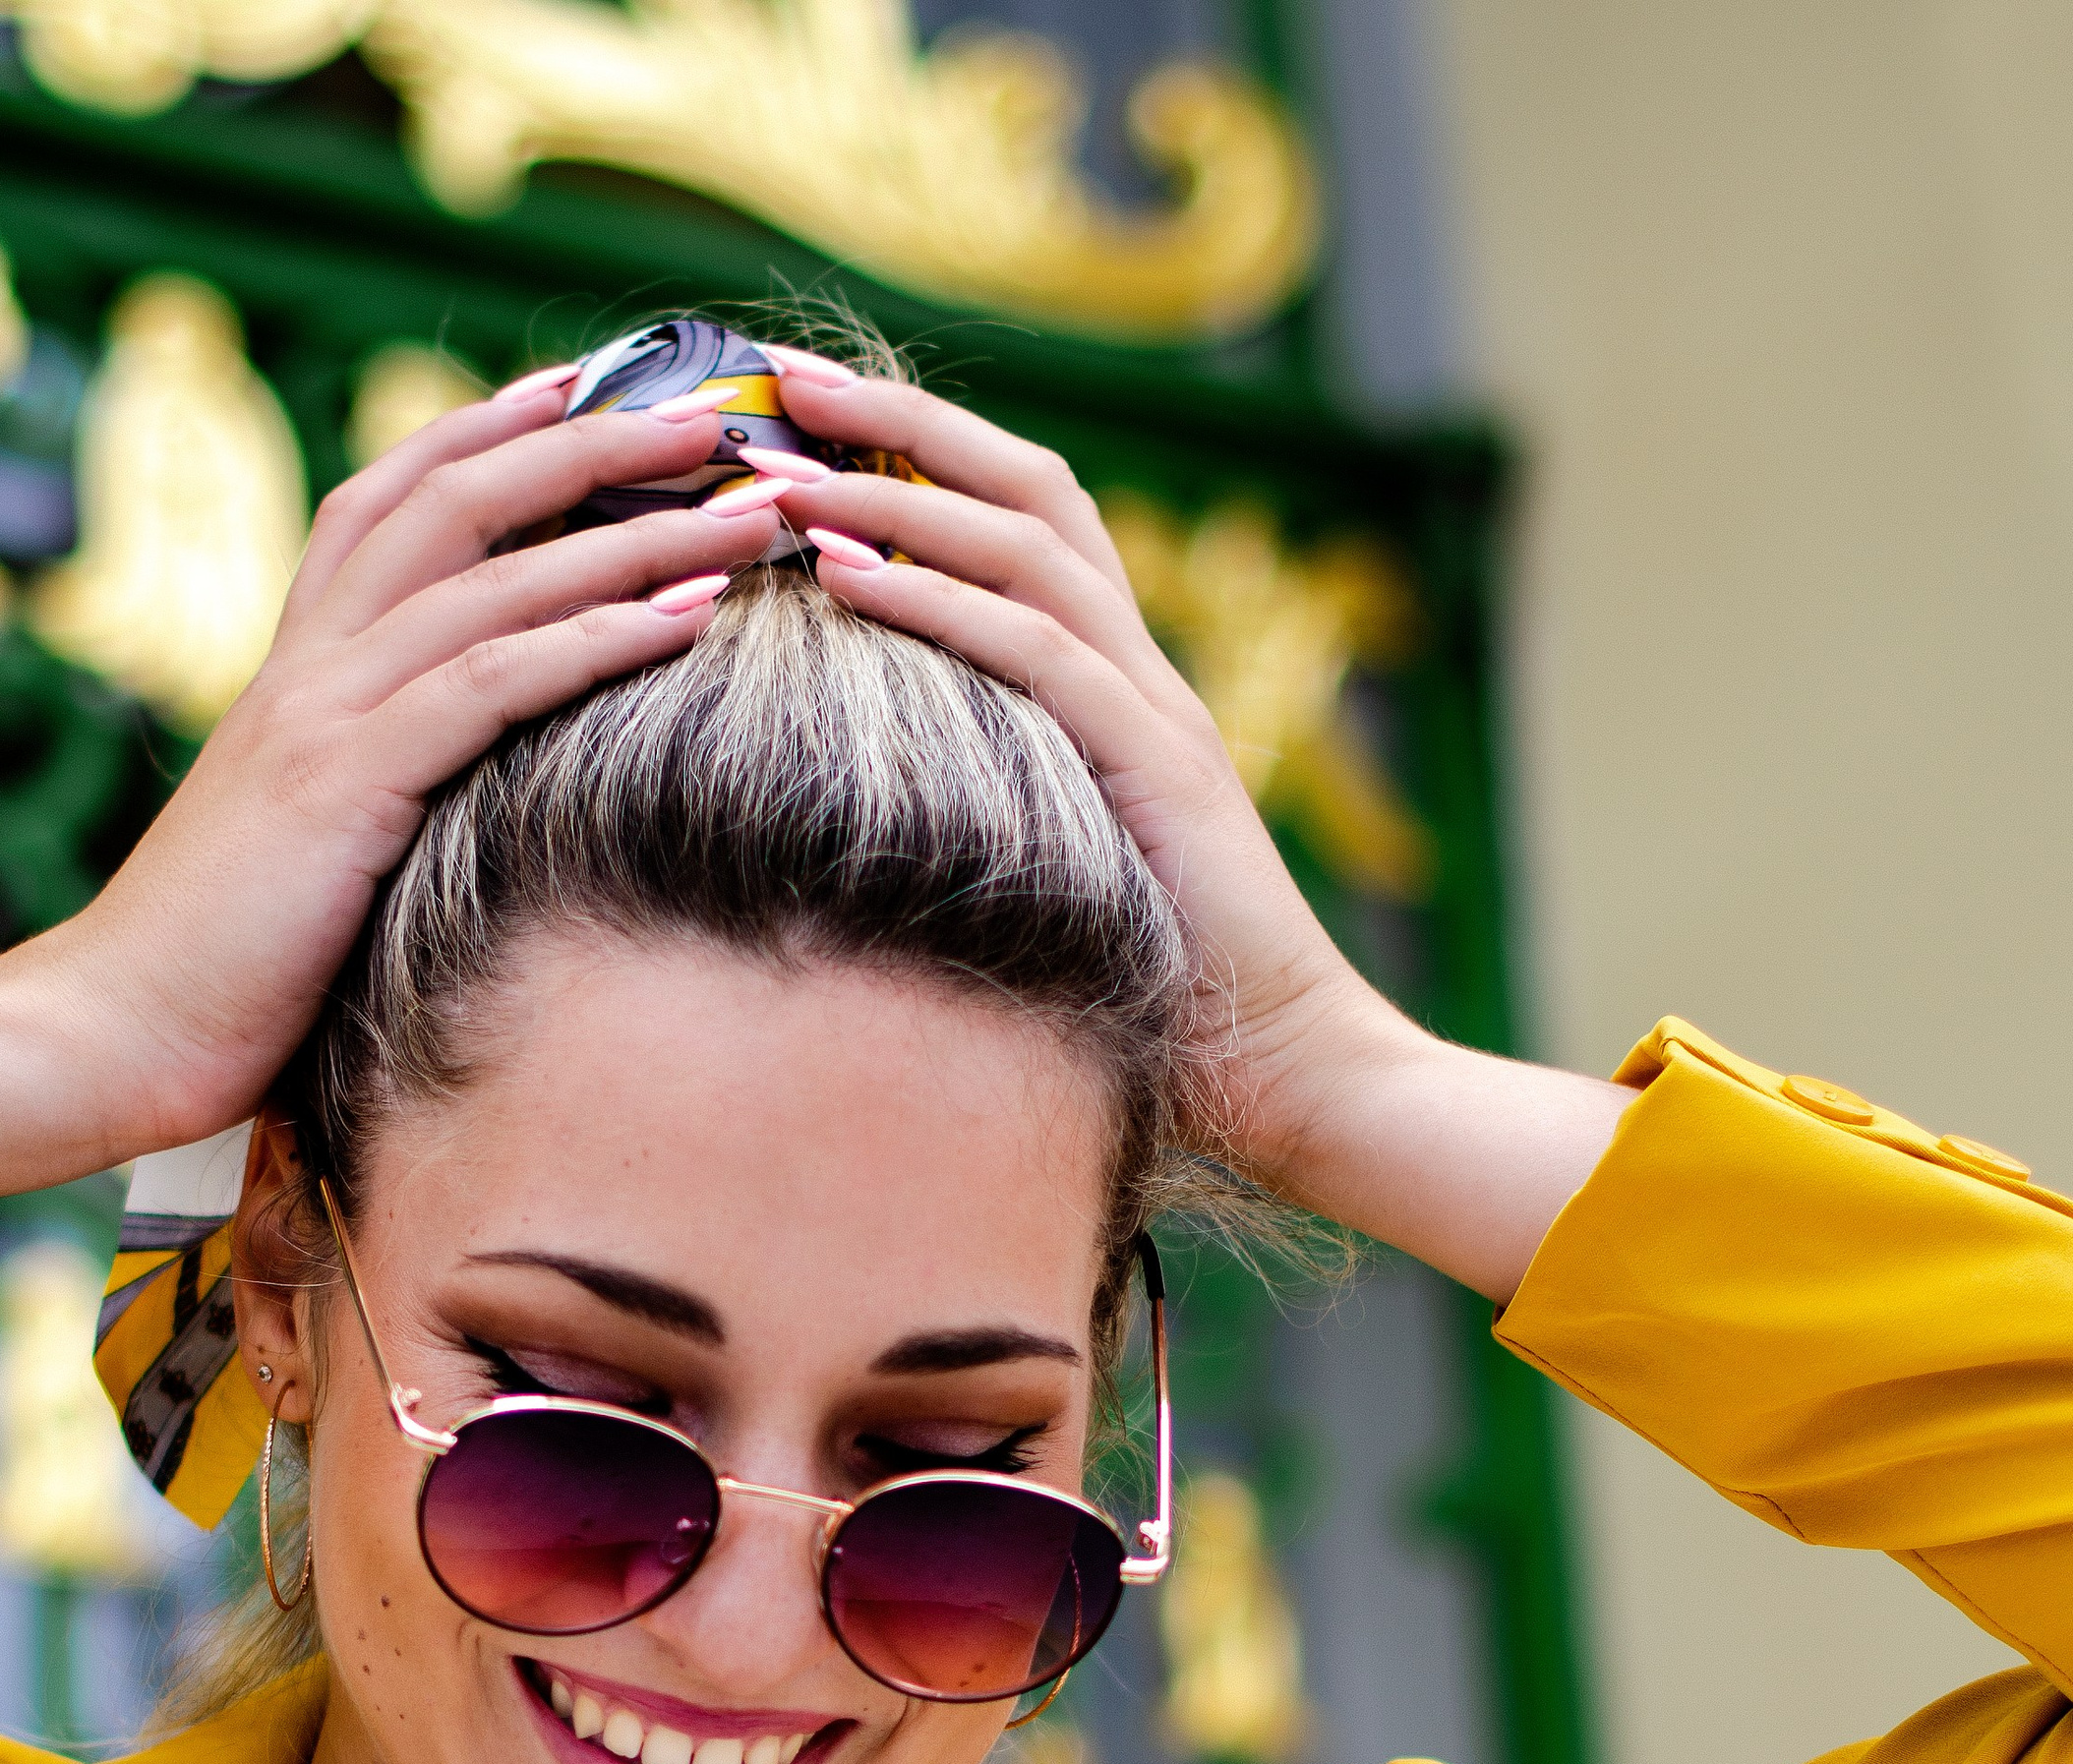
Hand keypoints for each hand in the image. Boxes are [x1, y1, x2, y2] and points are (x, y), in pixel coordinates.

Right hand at [0, 378, 787, 1197]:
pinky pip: (492, 680)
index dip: (487, 431)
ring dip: (632, 531)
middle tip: (708, 413)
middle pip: (455, 496)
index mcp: (294, 673)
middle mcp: (308, 665)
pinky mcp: (348, 784)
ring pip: (494, 574)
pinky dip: (595, 636)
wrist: (107, 1032)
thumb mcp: (302, 859)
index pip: (390, 502)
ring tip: (743, 508)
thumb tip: (456, 811)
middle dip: (589, 442)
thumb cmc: (213, 976)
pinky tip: (684, 615)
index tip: (590, 388)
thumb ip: (367, 802)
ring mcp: (324, 715)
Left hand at [759, 357, 1626, 1301]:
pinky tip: (844, 571)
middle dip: (897, 419)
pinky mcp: (1156, 769)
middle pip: (1025, 485)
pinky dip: (936, 599)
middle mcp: (1141, 674)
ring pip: (1025, 543)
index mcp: (1119, 692)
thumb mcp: (1053, 889)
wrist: (1300, 1080)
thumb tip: (857, 825)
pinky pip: (1036, 650)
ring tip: (782, 462)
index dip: (918, 453)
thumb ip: (987, 826)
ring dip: (896, 491)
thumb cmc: (1168, 1012)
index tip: (796, 419)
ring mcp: (1155, 712)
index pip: (1021, 522)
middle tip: (772, 376)